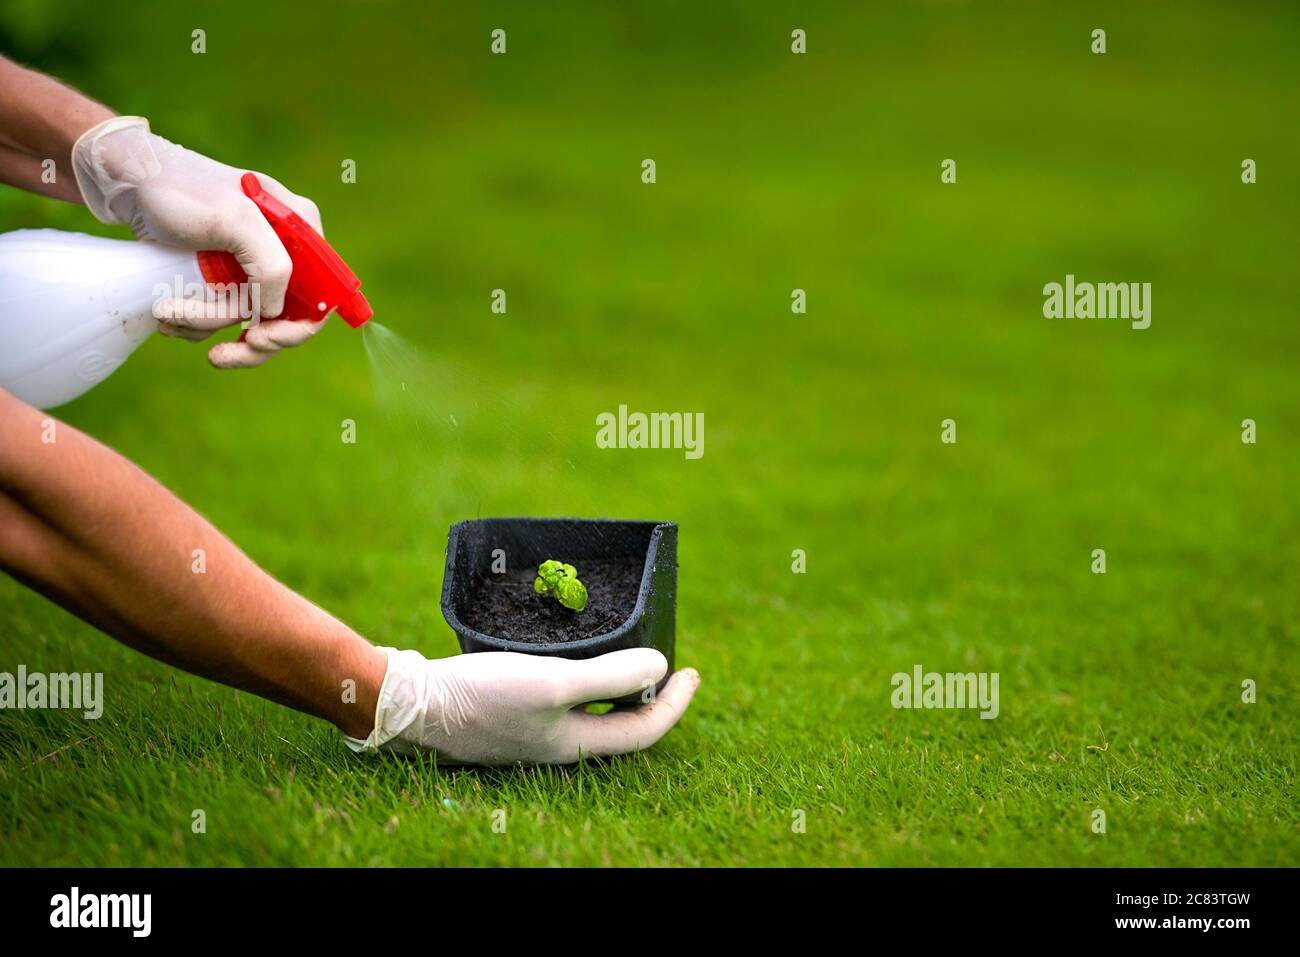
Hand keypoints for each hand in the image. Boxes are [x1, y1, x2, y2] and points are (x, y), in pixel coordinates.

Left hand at [71, 116, 323, 368]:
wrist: (124, 179)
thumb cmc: (179, 190)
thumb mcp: (234, 220)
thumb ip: (272, 267)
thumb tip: (275, 313)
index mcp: (299, 230)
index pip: (322, 296)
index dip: (297, 327)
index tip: (258, 338)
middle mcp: (282, 250)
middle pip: (284, 318)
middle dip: (248, 340)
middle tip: (219, 355)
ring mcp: (250, 265)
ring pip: (245, 321)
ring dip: (205, 325)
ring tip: (168, 313)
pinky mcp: (221, 275)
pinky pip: (220, 316)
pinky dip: (194, 322)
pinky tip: (168, 311)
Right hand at [345, 647, 700, 764]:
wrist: (412, 703)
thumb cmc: (483, 696)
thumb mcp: (553, 682)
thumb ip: (609, 678)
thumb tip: (660, 666)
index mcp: (575, 745)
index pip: (643, 731)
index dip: (675, 703)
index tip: (692, 670)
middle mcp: (558, 744)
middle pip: (620, 726)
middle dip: (649, 696)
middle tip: (665, 661)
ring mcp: (532, 729)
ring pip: (591, 712)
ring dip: (617, 686)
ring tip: (629, 653)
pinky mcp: (510, 710)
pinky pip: (563, 699)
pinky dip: (584, 679)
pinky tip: (574, 652)